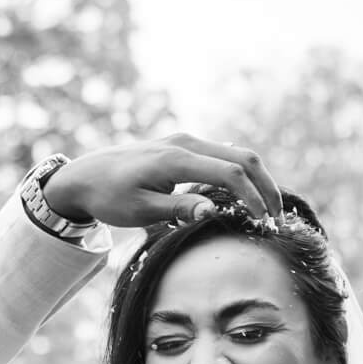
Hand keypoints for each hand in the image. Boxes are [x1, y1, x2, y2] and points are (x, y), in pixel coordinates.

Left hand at [42, 133, 280, 226]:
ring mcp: (185, 141)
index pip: (229, 174)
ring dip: (255, 179)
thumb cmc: (109, 197)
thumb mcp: (139, 211)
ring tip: (266, 209)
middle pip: (242, 158)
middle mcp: (185, 143)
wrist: (84, 176)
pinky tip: (245, 197)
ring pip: (235, 154)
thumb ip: (177, 210)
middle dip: (265, 186)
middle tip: (277, 217)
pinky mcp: (183, 147)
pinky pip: (221, 156)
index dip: (253, 197)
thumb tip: (212, 213)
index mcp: (176, 159)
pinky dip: (239, 174)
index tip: (264, 221)